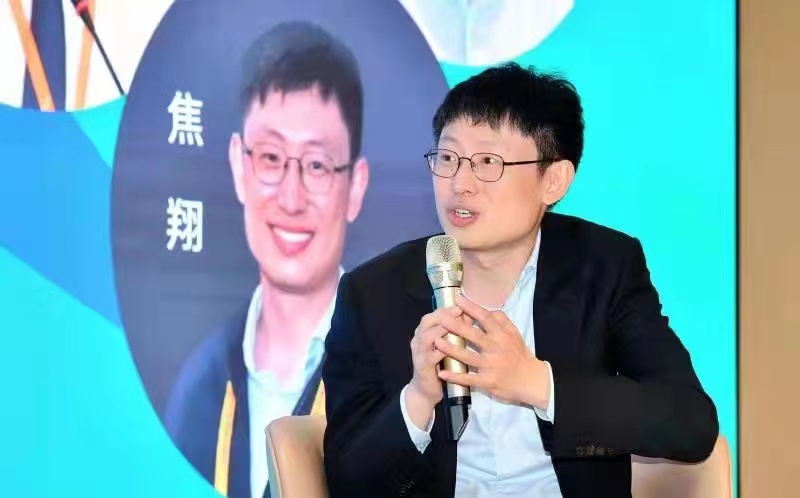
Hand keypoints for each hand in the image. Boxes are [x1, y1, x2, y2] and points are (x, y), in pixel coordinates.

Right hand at [406, 306, 469, 427]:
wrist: (426, 390)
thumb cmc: (440, 364)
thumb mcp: (447, 346)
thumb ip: (454, 332)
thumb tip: (470, 315)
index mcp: (424, 332)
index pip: (434, 314)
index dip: (448, 309)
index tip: (463, 305)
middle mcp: (418, 340)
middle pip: (428, 321)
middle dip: (444, 316)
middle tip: (460, 312)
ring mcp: (419, 353)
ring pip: (427, 337)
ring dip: (441, 330)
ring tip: (456, 326)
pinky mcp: (422, 366)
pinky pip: (431, 357)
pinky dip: (441, 351)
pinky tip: (452, 349)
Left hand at [435, 294, 550, 407]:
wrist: (531, 380)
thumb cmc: (519, 354)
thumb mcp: (514, 334)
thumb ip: (502, 320)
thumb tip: (489, 309)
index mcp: (502, 336)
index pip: (486, 318)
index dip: (472, 308)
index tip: (458, 299)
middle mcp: (496, 349)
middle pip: (474, 336)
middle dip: (457, 327)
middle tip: (442, 319)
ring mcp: (491, 366)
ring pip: (468, 357)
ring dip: (451, 349)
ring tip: (436, 342)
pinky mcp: (488, 382)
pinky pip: (469, 379)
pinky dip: (455, 376)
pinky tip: (442, 372)